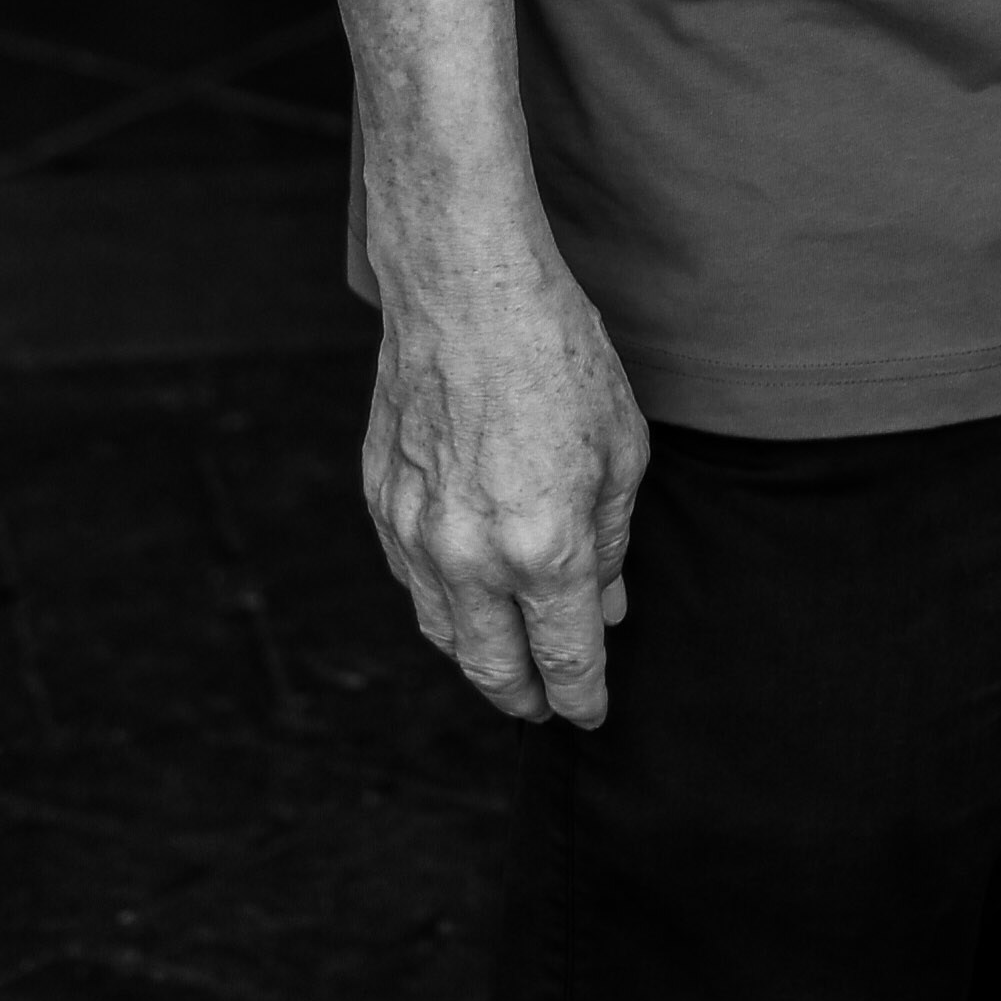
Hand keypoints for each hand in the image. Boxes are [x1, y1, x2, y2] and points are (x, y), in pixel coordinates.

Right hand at [359, 223, 649, 726]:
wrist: (464, 287)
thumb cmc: (556, 355)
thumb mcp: (620, 450)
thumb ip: (611, 543)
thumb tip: (606, 608)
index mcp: (543, 549)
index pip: (564, 659)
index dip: (582, 697)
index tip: (591, 713)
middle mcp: (471, 557)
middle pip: (493, 669)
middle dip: (524, 698)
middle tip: (545, 706)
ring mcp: (415, 533)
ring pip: (443, 633)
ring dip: (477, 659)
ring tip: (505, 663)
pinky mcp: (379, 503)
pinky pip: (410, 581)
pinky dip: (440, 604)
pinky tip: (463, 596)